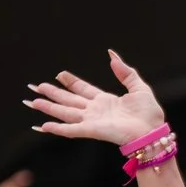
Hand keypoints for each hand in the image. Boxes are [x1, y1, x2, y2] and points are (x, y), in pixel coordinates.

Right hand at [26, 52, 167, 148]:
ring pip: (65, 113)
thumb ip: (125, 72)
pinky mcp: (92, 130)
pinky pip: (71, 130)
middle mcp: (95, 111)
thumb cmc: (149, 112)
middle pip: (69, 100)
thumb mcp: (138, 86)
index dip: (71, 82)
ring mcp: (92, 121)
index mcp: (106, 101)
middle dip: (52, 93)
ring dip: (49, 108)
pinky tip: (43, 125)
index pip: (83, 89)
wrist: (153, 129)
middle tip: (36, 87)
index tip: (59, 75)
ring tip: (33, 101)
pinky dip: (57, 128)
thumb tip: (112, 55)